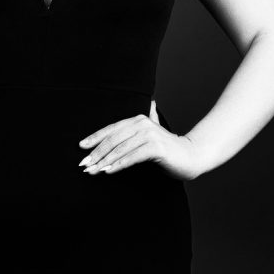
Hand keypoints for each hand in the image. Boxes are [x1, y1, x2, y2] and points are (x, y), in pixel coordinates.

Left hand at [78, 100, 201, 181]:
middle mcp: (142, 124)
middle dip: (96, 153)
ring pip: (120, 149)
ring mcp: (150, 135)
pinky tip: (108, 171)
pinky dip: (119, 164)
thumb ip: (150, 119)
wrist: (192, 156)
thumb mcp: (154, 133)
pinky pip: (132, 157)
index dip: (95, 138)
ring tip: (92, 171)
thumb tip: (152, 102)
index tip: (81, 147)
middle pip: (113, 139)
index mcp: (138, 119)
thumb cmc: (169, 148)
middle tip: (84, 165)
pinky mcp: (156, 147)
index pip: (111, 129)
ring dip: (104, 161)